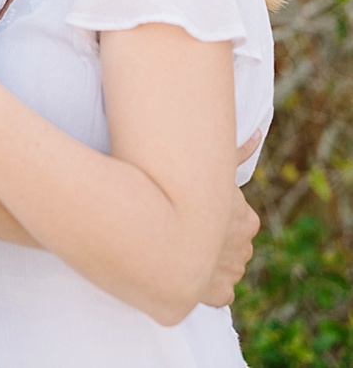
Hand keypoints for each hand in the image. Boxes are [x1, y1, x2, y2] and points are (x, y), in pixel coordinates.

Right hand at [199, 130, 261, 306]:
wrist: (168, 234)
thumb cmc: (190, 195)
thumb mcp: (216, 166)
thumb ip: (238, 151)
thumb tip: (258, 132)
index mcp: (248, 221)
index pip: (236, 220)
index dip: (215, 216)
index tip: (197, 212)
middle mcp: (246, 249)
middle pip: (230, 245)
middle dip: (213, 240)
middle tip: (186, 228)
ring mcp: (233, 273)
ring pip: (222, 268)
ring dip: (207, 262)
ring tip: (182, 248)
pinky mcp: (219, 294)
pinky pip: (215, 291)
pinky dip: (203, 285)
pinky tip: (186, 267)